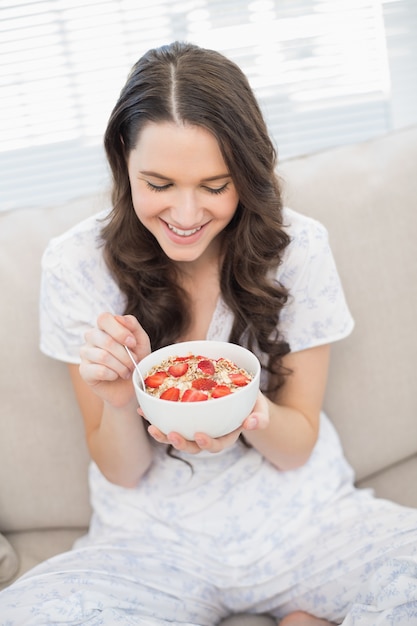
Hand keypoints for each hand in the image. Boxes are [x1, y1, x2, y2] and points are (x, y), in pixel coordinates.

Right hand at [79, 312, 150, 407]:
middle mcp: (92, 337)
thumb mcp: (141, 342)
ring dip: (121, 366)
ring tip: (127, 372)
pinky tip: (116, 376)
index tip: (133, 343)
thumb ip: (133, 326)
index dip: (120, 331)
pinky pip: (99, 370)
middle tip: (134, 363)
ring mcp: (86, 353)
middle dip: (125, 355)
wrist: (131, 386)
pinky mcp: (84, 370)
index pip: (104, 318)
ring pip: (103, 356)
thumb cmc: (136, 360)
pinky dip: (113, 375)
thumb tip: (119, 317)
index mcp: (105, 327)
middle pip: (106, 340)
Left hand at [144, 390, 269, 453]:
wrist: (239, 389)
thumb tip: (251, 424)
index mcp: (226, 435)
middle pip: (192, 446)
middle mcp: (208, 434)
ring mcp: (193, 427)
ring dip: (162, 434)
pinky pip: (166, 419)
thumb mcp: (260, 407)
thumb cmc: (251, 401)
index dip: (207, 443)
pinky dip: (154, 415)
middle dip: (180, 443)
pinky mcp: (181, 417)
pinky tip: (143, 410)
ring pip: (176, 436)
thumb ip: (260, 417)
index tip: (199, 435)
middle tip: (170, 434)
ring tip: (152, 427)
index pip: (216, 444)